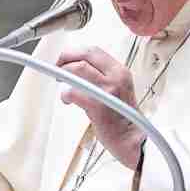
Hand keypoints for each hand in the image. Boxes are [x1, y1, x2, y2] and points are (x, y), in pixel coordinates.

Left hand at [56, 45, 146, 167]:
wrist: (131, 139)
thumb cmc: (122, 117)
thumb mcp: (118, 89)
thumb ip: (102, 77)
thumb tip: (77, 69)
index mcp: (120, 71)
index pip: (94, 51)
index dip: (75, 52)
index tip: (66, 58)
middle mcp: (116, 77)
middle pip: (85, 55)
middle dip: (66, 58)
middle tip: (58, 67)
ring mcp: (108, 90)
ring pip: (78, 69)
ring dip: (64, 74)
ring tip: (61, 83)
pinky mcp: (98, 105)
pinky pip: (73, 92)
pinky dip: (65, 94)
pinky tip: (68, 100)